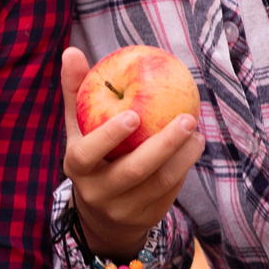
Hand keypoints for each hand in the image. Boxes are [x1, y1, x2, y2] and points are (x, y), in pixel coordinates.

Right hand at [60, 47, 201, 259]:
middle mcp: (97, 192)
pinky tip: (193, 148)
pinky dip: (183, 169)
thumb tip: (71, 50)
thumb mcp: (79, 127)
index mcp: (77, 166)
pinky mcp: (145, 218)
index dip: (109, 135)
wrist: (100, 214)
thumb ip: (77, 91)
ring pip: (158, 183)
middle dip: (164, 144)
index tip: (134, 113)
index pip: (89, 153)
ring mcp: (122, 209)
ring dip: (183, 156)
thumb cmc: (92, 154)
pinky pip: (169, 192)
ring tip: (197, 132)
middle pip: (133, 171)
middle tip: (188, 118)